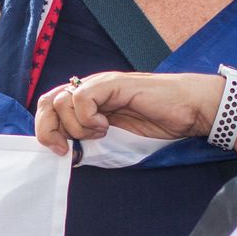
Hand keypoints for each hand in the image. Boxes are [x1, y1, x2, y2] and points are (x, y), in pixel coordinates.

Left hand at [33, 73, 223, 154]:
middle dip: (49, 129)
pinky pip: (82, 98)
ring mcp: (101, 84)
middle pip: (46, 102)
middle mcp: (90, 88)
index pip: (49, 107)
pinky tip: (107, 126)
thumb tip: (66, 151)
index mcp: (88, 99)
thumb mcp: (116, 135)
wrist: (189, 109)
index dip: (46, 129)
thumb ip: (91, 136)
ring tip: (100, 132)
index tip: (62, 152)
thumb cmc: (159, 121)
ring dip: (76, 126)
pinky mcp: (113, 84)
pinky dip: (89, 118)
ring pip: (62, 101)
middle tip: (66, 148)